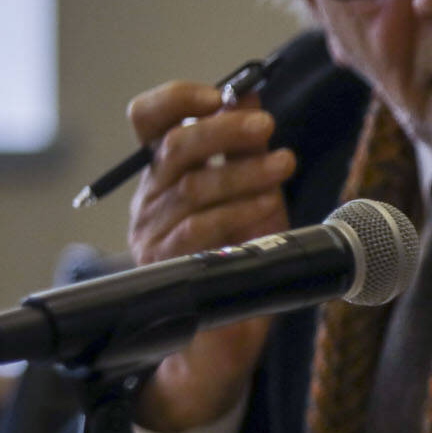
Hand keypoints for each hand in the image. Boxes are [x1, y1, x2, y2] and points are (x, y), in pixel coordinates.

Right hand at [124, 79, 295, 432]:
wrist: (220, 338)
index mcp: (165, 173)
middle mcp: (150, 199)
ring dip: (246, 173)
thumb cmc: (239, 257)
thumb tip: (249, 94)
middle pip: (175, 148)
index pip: (148, 120)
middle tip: (268, 129)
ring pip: (193, 188)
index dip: (177, 99)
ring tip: (283, 168)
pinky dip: (239, 213)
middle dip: (226, 131)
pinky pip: (199, 230)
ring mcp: (153, 235)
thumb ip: (244, 146)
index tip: (218, 94)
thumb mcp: (251, 191)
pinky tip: (269, 209)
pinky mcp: (168, 267)